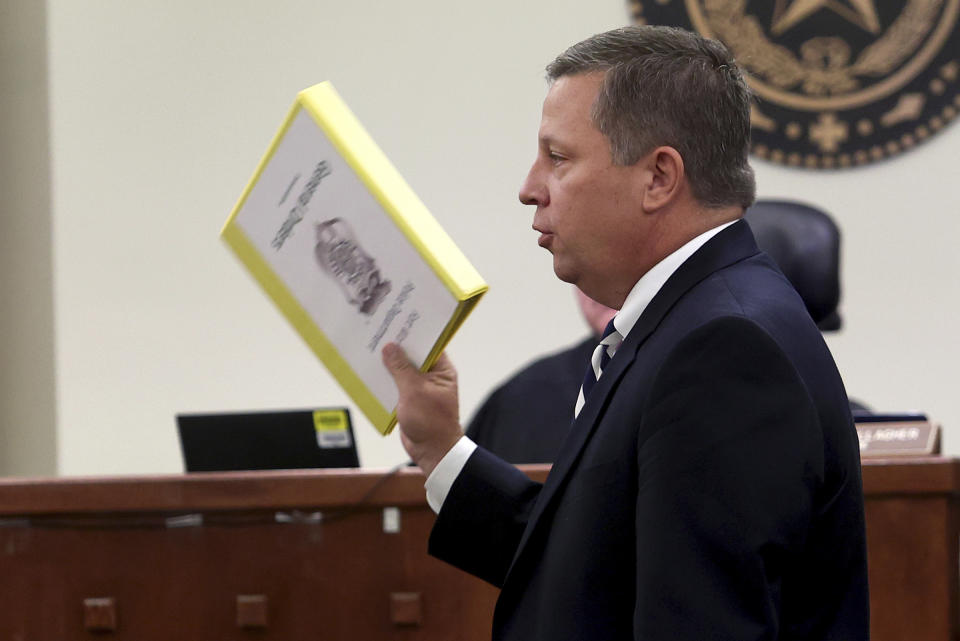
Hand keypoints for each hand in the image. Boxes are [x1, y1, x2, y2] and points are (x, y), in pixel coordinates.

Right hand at [382, 343, 462, 477]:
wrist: (432, 451)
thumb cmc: (431, 422)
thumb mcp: (415, 391)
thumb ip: (401, 368)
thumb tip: (390, 347)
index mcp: (442, 370)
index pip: (428, 345)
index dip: (413, 333)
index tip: (397, 321)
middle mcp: (432, 376)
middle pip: (413, 356)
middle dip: (396, 348)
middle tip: (379, 333)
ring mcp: (420, 387)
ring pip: (402, 370)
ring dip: (388, 364)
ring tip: (370, 348)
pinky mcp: (409, 399)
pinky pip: (395, 385)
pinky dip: (385, 380)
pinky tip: (370, 372)